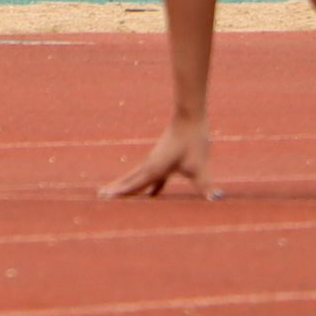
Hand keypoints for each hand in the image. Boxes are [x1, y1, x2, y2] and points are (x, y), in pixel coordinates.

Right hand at [99, 116, 219, 200]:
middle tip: (100, 197)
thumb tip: (215, 200)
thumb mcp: (199, 166)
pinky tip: (151, 193)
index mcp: (155, 169)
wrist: (190, 116)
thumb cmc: (193, 140)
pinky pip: (150, 176)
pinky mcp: (162, 158)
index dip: (120, 193)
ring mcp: (155, 161)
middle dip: (117, 190)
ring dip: (126, 185)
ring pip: (137, 177)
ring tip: (114, 194)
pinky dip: (146, 185)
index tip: (104, 198)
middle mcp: (151, 165)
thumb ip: (205, 186)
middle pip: (130, 180)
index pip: (134, 185)